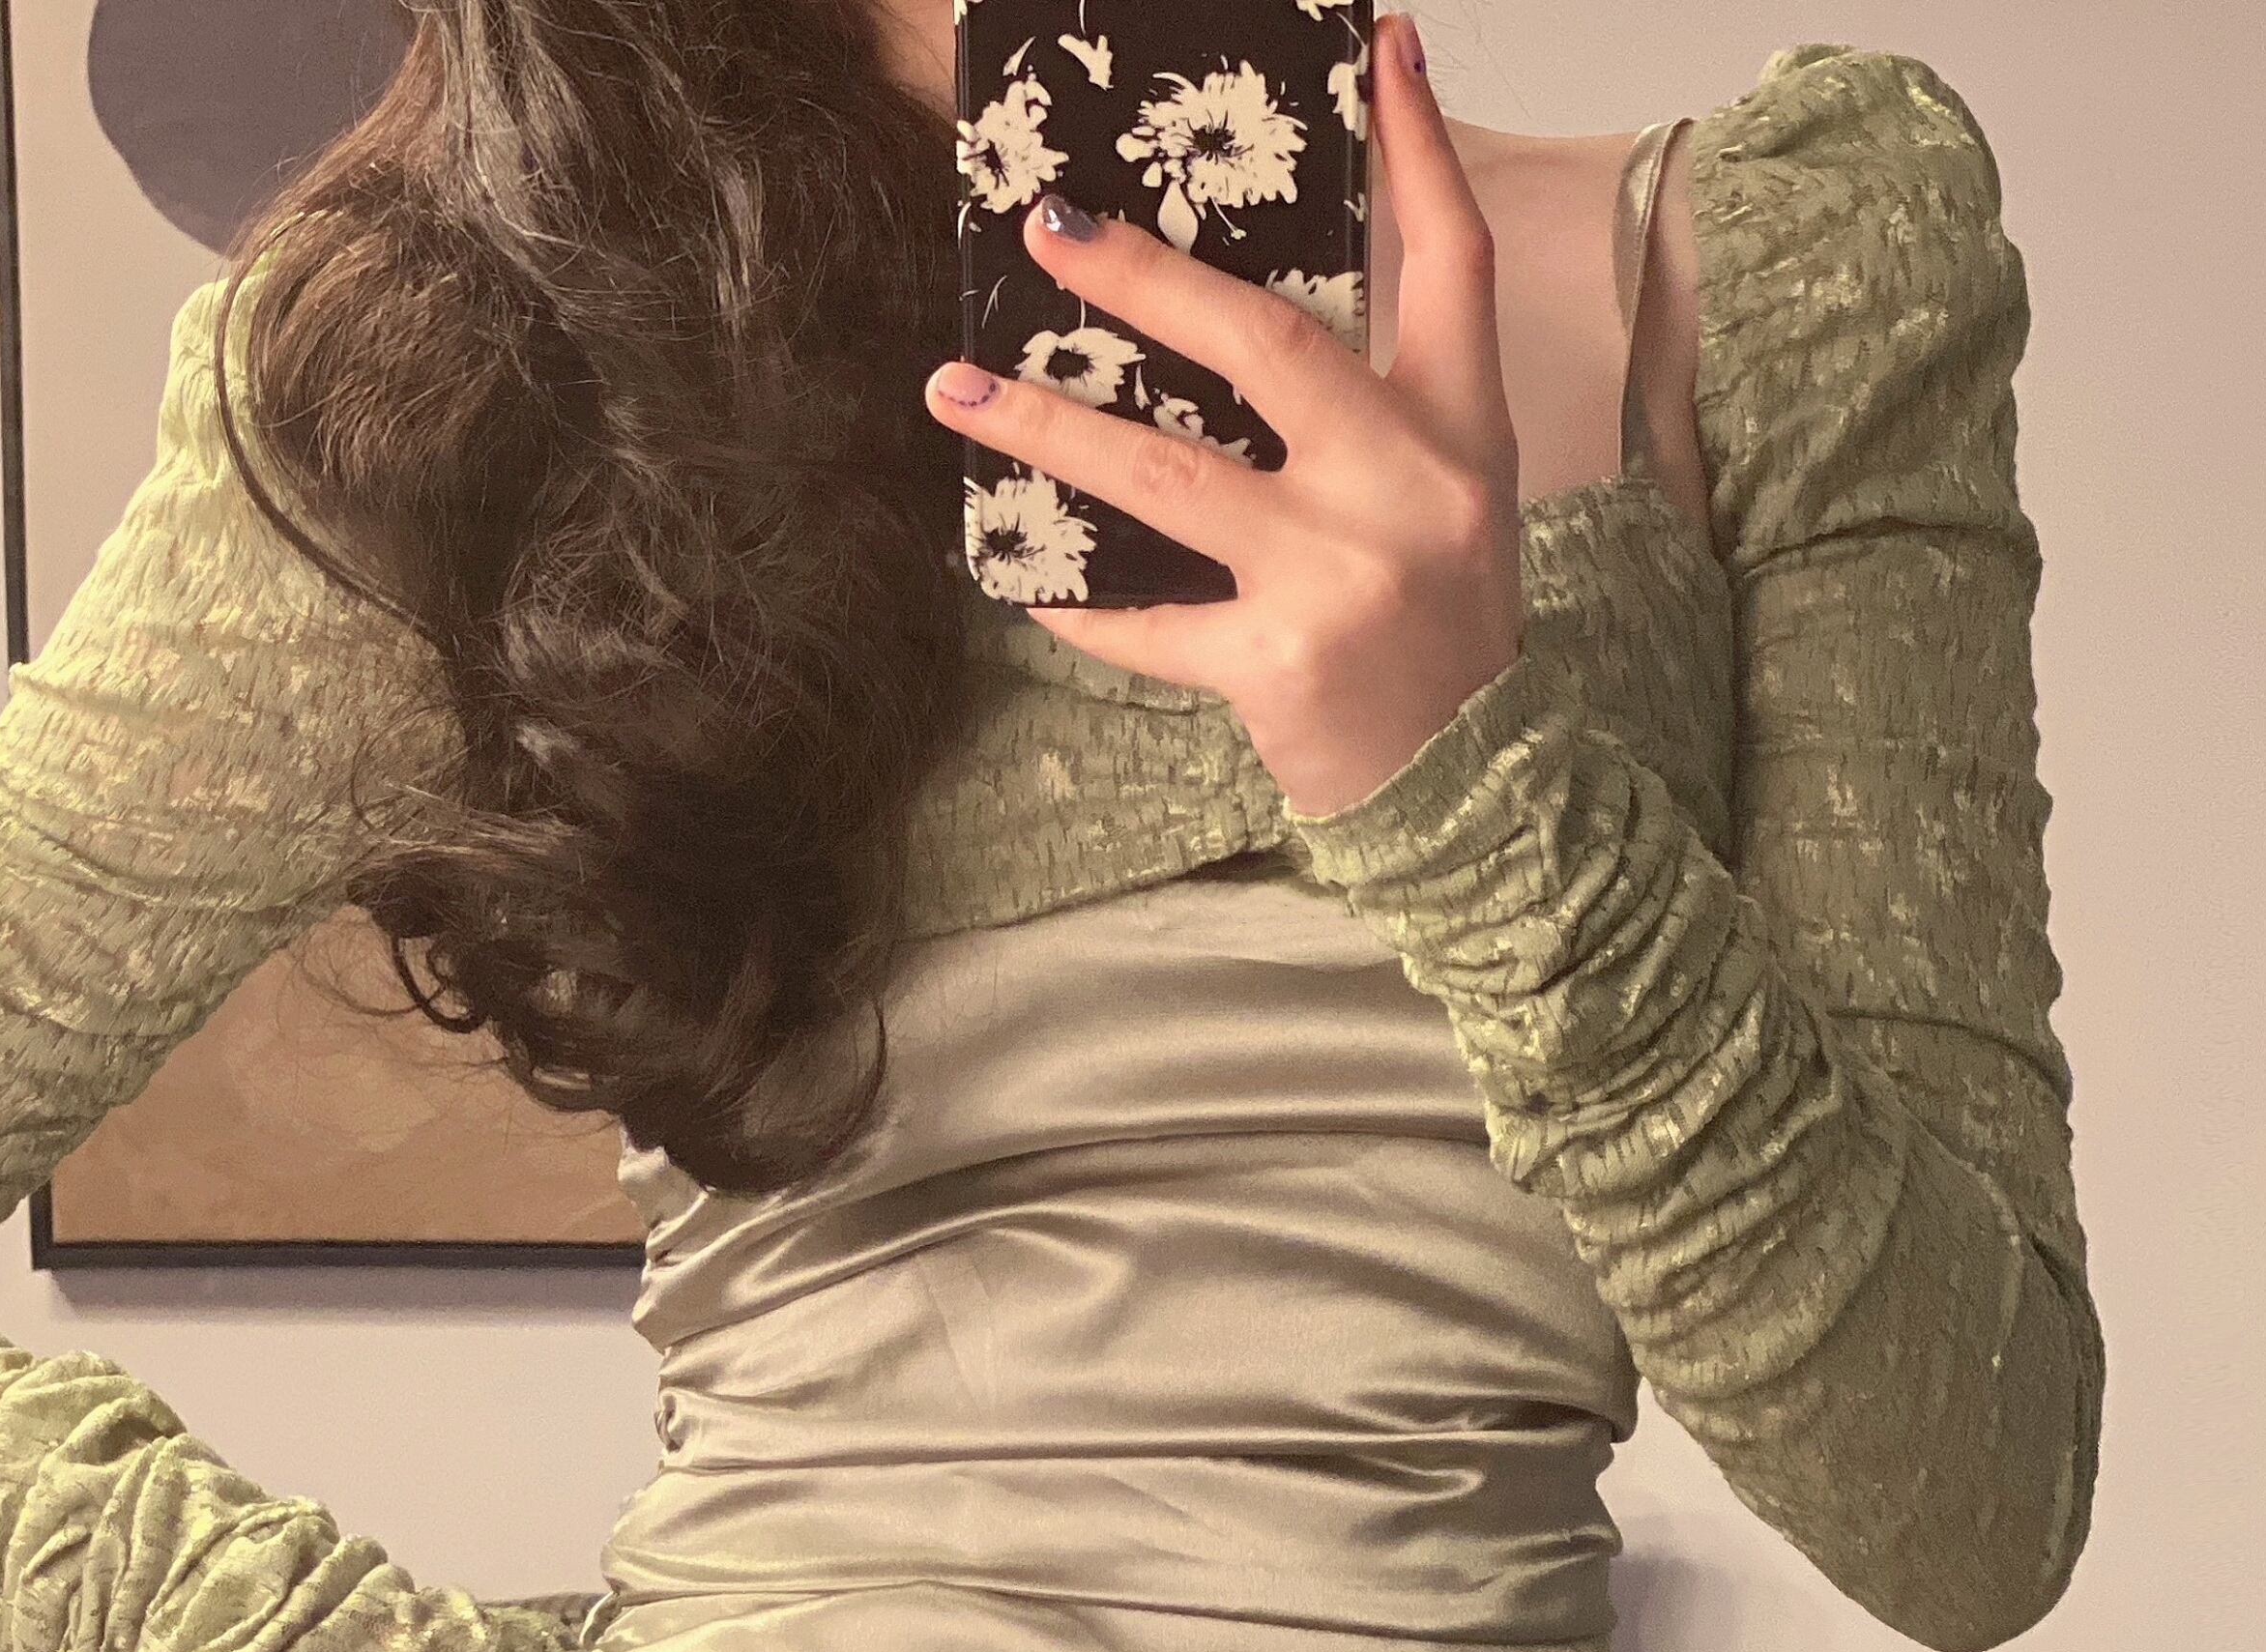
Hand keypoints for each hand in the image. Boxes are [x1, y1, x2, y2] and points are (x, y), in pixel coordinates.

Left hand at [925, 13, 1523, 821]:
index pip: (1453, 261)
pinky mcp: (1280, 664)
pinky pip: (1148, 622)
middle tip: (1050, 231)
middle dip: (1147, 279)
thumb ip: (1383, 404)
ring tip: (959, 388)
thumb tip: (1245, 323)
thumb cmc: (1443, 635)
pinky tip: (1015, 571)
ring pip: (1166, 477)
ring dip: (1049, 427)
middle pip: (1265, 345)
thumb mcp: (1453, 498)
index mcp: (1462, 432)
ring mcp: (1339, 578)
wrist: (1476, 792)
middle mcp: (1406, 489)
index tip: (1379, 43)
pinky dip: (1078, 602)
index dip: (1419, 147)